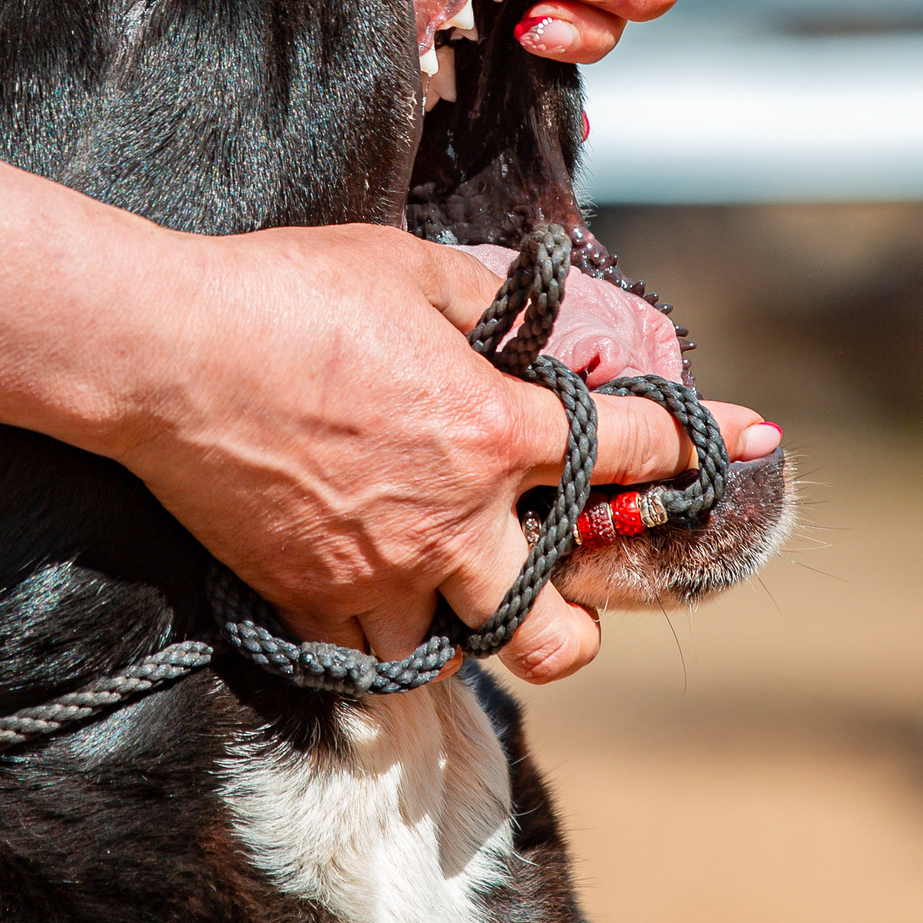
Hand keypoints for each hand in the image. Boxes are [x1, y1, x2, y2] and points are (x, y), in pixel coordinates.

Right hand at [111, 223, 781, 683]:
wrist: (166, 351)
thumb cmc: (288, 291)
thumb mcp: (404, 266)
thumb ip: (482, 301)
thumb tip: (521, 312)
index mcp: (492, 430)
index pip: (632, 451)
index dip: (705, 445)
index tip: (756, 441)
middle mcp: (453, 520)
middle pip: (558, 634)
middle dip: (575, 614)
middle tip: (553, 568)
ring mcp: (379, 572)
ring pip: (464, 656)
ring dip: (474, 624)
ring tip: (456, 581)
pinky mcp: (308, 596)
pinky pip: (367, 650)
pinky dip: (380, 629)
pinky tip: (373, 586)